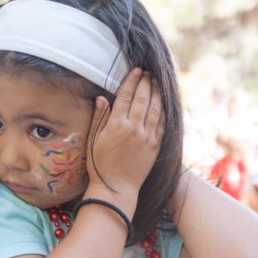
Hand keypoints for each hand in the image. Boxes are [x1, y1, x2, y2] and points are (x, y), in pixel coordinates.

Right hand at [85, 69, 163, 210]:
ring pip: (155, 108)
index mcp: (116, 125)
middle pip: (142, 98)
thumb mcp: (93, 140)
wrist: (116, 187)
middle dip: (146, 82)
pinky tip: (163, 102)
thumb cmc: (100, 165)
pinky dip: (163, 109)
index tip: (136, 70)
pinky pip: (162, 123)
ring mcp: (147, 136)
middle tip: (147, 72)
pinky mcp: (156, 145)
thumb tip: (102, 98)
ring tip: (156, 82)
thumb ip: (99, 118)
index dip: (131, 81)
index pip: (126, 96)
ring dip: (156, 92)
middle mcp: (134, 128)